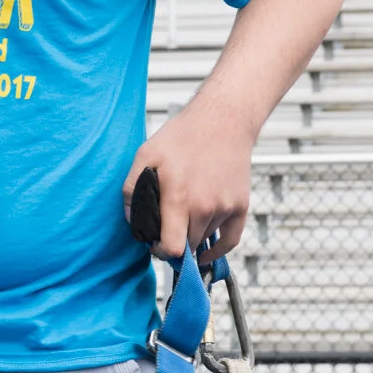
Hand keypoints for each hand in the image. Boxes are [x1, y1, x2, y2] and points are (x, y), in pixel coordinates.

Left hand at [121, 105, 251, 264]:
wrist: (223, 121)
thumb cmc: (182, 137)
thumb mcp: (146, 155)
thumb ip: (132, 189)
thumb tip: (132, 220)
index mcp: (179, 198)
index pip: (172, 247)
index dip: (160, 251)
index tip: (154, 243)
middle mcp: (205, 207)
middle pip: (187, 246)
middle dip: (173, 243)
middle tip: (165, 228)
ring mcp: (225, 208)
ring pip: (204, 240)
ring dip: (192, 236)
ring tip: (183, 217)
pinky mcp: (240, 206)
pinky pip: (230, 240)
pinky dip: (217, 249)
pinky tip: (205, 251)